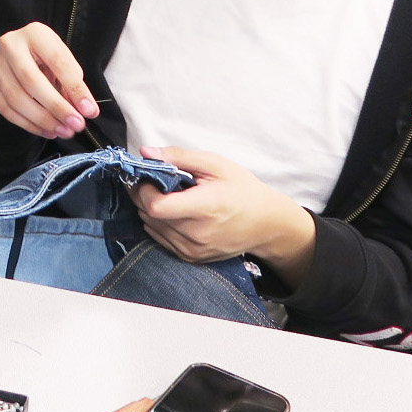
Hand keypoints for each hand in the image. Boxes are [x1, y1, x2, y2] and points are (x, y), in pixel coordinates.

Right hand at [0, 21, 100, 139]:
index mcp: (35, 33)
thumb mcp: (64, 63)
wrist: (17, 57)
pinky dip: (29, 125)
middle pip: (31, 82)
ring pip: (16, 99)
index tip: (89, 110)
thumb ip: (73, 84)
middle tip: (76, 125)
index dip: (75, 88)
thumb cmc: (47, 59)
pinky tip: (47, 131)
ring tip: (64, 131)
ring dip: (43, 120)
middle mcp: (10, 45)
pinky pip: (7, 110)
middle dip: (57, 107)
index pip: (57, 61)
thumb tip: (85, 111)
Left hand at [131, 145, 317, 268]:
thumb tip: (146, 153)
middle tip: (160, 182)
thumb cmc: (243, 190)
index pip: (156, 205)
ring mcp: (192, 249)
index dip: (145, 189)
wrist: (265, 224)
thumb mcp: (217, 165)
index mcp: (206, 207)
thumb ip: (180, 157)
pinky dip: (159, 223)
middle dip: (145, 195)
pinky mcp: (189, 257)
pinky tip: (177, 212)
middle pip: (149, 214)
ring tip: (172, 197)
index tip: (151, 177)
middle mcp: (196, 233)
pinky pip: (159, 238)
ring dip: (152, 209)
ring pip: (150, 226)